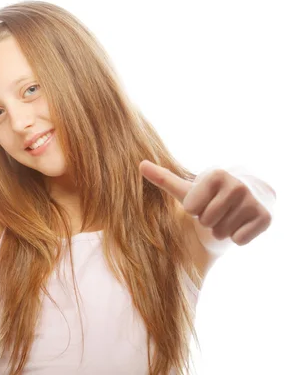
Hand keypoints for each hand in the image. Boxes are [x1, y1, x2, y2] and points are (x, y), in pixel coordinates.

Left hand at [139, 160, 272, 245]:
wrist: (241, 204)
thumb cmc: (209, 197)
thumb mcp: (186, 189)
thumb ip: (164, 179)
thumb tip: (140, 164)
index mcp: (217, 175)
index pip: (191, 207)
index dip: (193, 209)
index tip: (202, 202)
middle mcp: (238, 185)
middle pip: (207, 221)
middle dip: (207, 221)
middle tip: (215, 212)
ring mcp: (253, 201)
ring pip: (222, 232)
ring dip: (220, 230)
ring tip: (226, 218)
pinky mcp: (265, 218)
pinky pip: (239, 240)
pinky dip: (236, 238)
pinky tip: (239, 225)